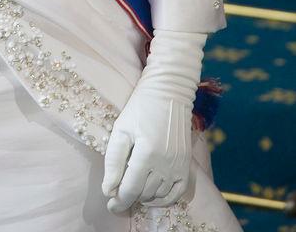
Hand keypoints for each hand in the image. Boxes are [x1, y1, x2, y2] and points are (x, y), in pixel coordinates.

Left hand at [101, 29, 205, 213]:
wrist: (170, 91)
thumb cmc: (141, 107)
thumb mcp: (121, 129)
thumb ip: (114, 161)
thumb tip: (108, 189)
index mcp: (147, 154)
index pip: (130, 189)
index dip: (119, 200)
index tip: (110, 204)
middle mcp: (165, 163)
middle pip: (144, 194)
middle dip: (129, 197)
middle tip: (118, 193)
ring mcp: (178, 165)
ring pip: (159, 195)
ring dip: (144, 197)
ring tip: (133, 189)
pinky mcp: (186, 164)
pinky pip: (177, 193)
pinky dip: (165, 199)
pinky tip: (153, 196)